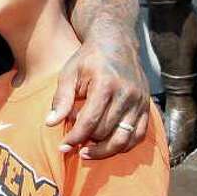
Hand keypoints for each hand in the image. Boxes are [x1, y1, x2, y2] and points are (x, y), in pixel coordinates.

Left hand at [47, 36, 149, 158]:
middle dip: (87, 141)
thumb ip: (61, 99)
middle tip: (73, 142)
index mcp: (105, 84)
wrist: (116, 43)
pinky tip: (107, 147)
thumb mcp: (70, 73)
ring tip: (88, 152)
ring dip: (104, 150)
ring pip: (124, 138)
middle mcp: (126, 94)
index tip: (63, 147)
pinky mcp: (146, 106)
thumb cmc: (88, 59)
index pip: (90, 121)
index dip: (75, 138)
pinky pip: (138, 135)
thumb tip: (50, 123)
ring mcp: (139, 101)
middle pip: (105, 131)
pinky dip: (124, 146)